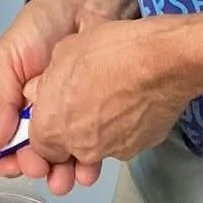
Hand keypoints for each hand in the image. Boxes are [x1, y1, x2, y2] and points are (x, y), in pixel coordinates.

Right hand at [0, 0, 123, 196]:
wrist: (92, 3)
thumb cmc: (46, 22)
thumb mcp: (6, 57)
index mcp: (14, 103)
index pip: (5, 142)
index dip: (7, 158)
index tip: (11, 165)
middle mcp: (42, 113)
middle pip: (37, 155)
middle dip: (38, 167)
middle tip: (40, 168)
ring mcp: (72, 115)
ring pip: (67, 156)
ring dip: (64, 171)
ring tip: (66, 175)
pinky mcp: (100, 114)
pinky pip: (96, 144)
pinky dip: (93, 159)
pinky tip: (91, 163)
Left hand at [26, 20, 186, 169]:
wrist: (162, 60)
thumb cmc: (110, 52)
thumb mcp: (62, 54)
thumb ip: (47, 83)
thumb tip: (44, 92)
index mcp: (53, 127)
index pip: (39, 146)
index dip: (47, 130)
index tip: (54, 115)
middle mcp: (81, 147)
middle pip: (69, 151)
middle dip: (72, 133)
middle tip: (84, 104)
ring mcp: (113, 151)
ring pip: (98, 147)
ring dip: (100, 131)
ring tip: (112, 99)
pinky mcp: (141, 147)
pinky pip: (126, 140)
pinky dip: (126, 127)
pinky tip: (133, 102)